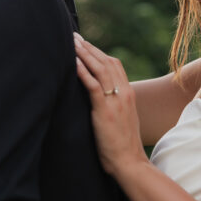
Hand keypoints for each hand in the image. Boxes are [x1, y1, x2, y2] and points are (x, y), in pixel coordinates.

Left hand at [73, 34, 146, 176]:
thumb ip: (114, 105)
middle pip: (106, 62)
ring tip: (71, 43)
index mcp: (128, 94)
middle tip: (74, 37)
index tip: (85, 44)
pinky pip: (93, 86)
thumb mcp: (122, 119)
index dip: (99, 52)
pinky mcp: (105, 110)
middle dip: (89, 48)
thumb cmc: (122, 146)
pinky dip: (82, 72)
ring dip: (84, 54)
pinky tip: (73, 63)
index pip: (114, 64)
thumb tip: (100, 98)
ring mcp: (116, 101)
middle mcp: (124, 93)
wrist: (130, 163)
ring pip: (100, 69)